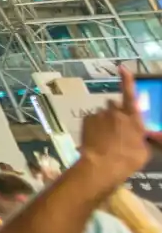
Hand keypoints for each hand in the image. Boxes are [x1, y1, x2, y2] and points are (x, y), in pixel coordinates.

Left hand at [78, 68, 156, 183]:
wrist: (103, 165)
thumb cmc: (128, 160)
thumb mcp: (145, 151)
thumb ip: (145, 138)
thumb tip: (145, 134)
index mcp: (132, 118)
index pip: (130, 94)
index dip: (126, 80)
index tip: (122, 67)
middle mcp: (116, 112)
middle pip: (115, 106)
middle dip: (116, 113)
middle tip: (116, 129)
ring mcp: (100, 114)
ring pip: (103, 114)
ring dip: (105, 121)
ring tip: (105, 138)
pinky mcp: (88, 119)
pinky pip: (93, 119)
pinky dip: (94, 126)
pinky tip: (96, 138)